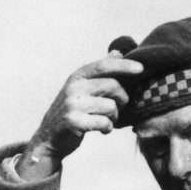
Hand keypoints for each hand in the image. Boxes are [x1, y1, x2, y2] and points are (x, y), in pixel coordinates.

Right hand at [20, 53, 144, 175]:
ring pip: (111, 106)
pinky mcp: (74, 122)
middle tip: (120, 107)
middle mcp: (74, 87)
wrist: (50, 137)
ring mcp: (73, 104)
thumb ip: (100, 73)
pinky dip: (108, 128)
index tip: (141, 69)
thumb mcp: (83, 88)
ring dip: (114, 117)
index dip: (124, 65)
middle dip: (123, 98)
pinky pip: (104, 123)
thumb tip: (117, 52)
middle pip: (112, 86)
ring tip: (107, 121)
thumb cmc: (73, 111)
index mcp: (78, 76)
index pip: (104, 65)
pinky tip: (102, 130)